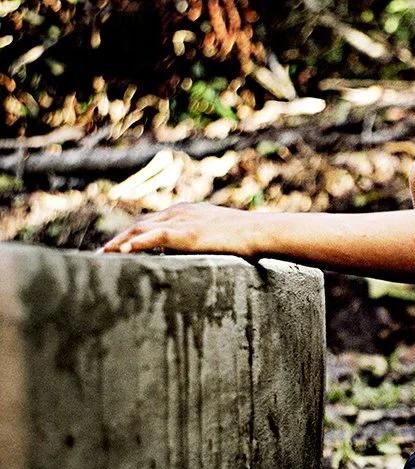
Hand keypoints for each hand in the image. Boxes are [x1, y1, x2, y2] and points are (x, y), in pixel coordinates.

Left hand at [100, 203, 257, 257]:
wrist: (260, 232)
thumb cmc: (244, 237)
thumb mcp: (214, 237)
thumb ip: (195, 242)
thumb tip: (183, 256)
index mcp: (184, 212)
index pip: (150, 223)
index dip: (131, 235)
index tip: (116, 248)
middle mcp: (178, 213)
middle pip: (139, 225)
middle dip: (118, 239)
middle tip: (100, 256)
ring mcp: (181, 221)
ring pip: (141, 230)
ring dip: (119, 242)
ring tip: (102, 256)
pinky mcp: (186, 234)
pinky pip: (155, 237)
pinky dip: (137, 243)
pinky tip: (122, 251)